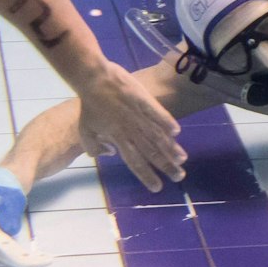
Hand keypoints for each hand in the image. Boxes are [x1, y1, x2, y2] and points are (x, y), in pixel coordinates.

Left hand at [73, 60, 186, 191]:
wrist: (94, 79)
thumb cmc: (89, 106)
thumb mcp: (84, 130)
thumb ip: (94, 147)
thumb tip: (111, 154)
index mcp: (118, 139)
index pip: (135, 162)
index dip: (146, 176)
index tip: (157, 187)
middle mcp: (132, 131)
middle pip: (152, 153)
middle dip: (166, 166)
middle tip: (179, 177)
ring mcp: (139, 115)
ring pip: (158, 136)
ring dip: (171, 148)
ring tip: (182, 159)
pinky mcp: (144, 100)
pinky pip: (158, 113)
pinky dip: (167, 122)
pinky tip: (177, 132)